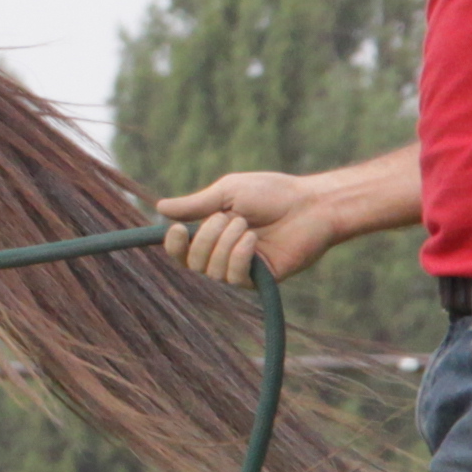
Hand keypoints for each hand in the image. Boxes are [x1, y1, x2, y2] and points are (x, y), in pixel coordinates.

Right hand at [155, 172, 345, 286]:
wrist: (310, 205)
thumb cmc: (272, 193)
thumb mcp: (227, 192)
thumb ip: (196, 204)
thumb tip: (161, 207)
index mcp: (213, 233)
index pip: (181, 250)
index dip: (173, 245)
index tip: (176, 230)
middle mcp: (223, 253)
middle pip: (192, 261)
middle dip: (205, 238)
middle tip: (227, 218)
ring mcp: (241, 268)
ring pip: (212, 270)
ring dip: (225, 244)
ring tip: (247, 226)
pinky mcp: (259, 280)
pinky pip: (233, 277)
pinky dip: (239, 256)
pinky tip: (253, 240)